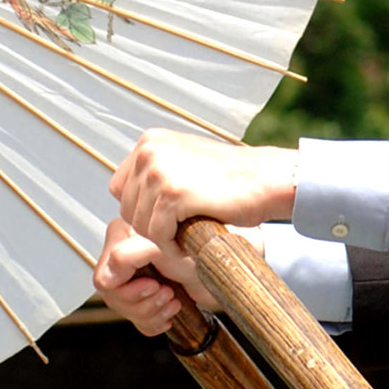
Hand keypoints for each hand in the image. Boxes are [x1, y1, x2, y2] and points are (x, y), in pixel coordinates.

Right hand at [92, 216, 210, 336]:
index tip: (153, 285)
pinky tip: (173, 309)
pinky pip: (139, 321)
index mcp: (121, 240)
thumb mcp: (161, 248)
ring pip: (126, 312)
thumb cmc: (199, 248)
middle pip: (114, 299)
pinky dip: (157, 321)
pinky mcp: (149, 296)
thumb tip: (105, 278)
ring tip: (173, 299)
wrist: (225, 264)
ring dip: (153, 312)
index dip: (128, 290)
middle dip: (143, 303)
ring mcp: (136, 279)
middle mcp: (124, 259)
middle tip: (167, 293)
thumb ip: (126, 256)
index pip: (104, 279)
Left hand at [110, 130, 297, 244]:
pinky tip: (190, 241)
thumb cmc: (231, 178)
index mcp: (150, 141)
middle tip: (180, 230)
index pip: (121, 188)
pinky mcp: (172, 193)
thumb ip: (157, 171)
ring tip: (187, 234)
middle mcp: (149, 151)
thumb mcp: (185, 161)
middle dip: (151, 225)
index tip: (167, 218)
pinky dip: (172, 246)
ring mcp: (159, 171)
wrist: (267, 179)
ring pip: (139, 224)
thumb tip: (129, 194)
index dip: (141, 209)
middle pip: (127, 208)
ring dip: (162, 238)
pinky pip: (157, 234)